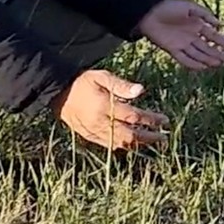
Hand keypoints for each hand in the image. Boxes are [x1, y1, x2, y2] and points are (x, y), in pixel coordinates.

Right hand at [50, 69, 168, 150]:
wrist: (58, 93)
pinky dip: (124, 146)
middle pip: (130, 135)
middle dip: (149, 137)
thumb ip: (121, 85)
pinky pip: (109, 145)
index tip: (165, 121)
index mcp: (104, 106)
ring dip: (139, 144)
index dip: (151, 120)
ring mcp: (94, 132)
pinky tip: (134, 143)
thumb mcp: (102, 77)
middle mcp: (100, 122)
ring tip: (153, 141)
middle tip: (164, 138)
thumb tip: (141, 91)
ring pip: (120, 143)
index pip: (134, 117)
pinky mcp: (89, 137)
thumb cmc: (83, 82)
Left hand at [136, 0, 223, 70]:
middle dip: (217, 53)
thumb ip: (205, 14)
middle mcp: (191, 36)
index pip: (212, 35)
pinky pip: (185, 59)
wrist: (151, 12)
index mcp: (196, 24)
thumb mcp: (190, 6)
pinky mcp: (173, 50)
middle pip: (206, 47)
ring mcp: (182, 44)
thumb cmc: (170, 7)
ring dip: (208, 59)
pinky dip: (194, 64)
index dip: (221, 40)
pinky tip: (203, 67)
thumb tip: (220, 23)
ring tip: (219, 64)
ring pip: (198, 54)